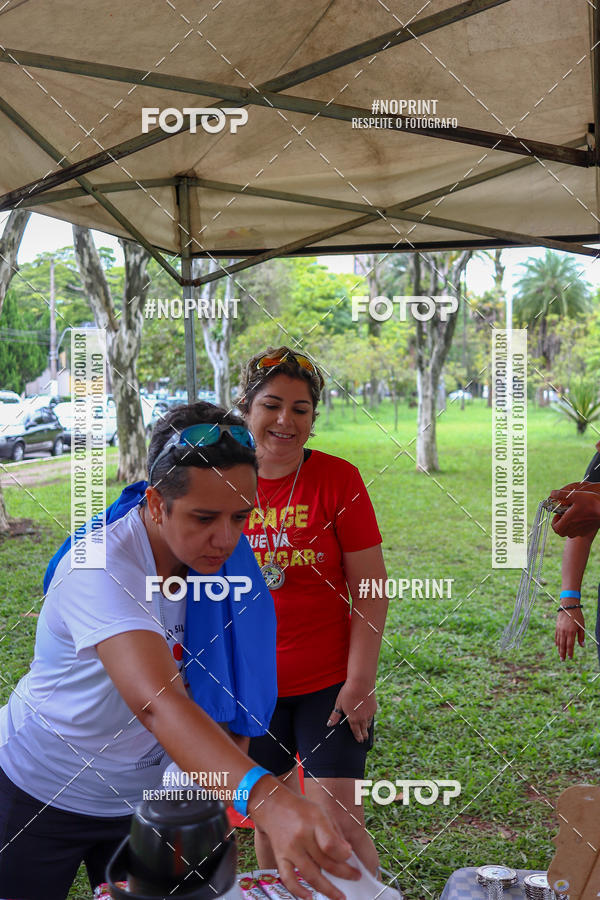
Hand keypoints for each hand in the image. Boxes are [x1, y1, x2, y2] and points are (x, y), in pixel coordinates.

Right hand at [250, 776, 359, 899]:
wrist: (273, 805)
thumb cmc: (300, 809)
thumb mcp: (322, 812)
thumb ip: (334, 832)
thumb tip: (347, 854)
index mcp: (314, 822)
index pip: (331, 844)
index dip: (344, 854)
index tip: (351, 856)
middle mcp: (301, 837)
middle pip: (325, 862)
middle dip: (344, 873)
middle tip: (355, 877)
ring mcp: (290, 849)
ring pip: (310, 875)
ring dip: (327, 889)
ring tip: (339, 896)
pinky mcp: (280, 858)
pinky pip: (288, 879)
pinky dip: (298, 891)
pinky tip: (310, 897)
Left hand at [326, 681, 375, 742]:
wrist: (360, 684)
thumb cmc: (348, 692)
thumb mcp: (339, 704)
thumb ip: (335, 715)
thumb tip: (330, 724)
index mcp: (353, 719)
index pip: (356, 731)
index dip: (357, 737)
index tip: (359, 740)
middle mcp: (362, 718)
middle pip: (364, 730)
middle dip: (364, 735)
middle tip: (364, 738)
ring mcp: (369, 713)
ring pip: (368, 723)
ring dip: (367, 726)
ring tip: (366, 729)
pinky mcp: (374, 707)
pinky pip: (372, 715)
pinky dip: (370, 717)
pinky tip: (369, 716)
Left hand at [549, 482, 599, 537]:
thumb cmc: (591, 502)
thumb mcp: (575, 495)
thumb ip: (562, 494)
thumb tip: (552, 493)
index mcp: (569, 520)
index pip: (555, 528)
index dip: (554, 522)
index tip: (558, 514)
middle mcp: (574, 528)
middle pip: (561, 532)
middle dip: (559, 524)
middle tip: (563, 516)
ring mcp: (581, 531)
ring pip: (568, 534)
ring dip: (566, 527)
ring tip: (571, 517)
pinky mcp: (587, 531)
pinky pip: (577, 533)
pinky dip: (575, 528)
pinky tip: (579, 519)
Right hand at [555, 607, 584, 659]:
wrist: (568, 606)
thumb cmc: (577, 616)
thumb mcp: (581, 626)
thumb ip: (581, 636)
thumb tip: (582, 645)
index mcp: (571, 632)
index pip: (570, 645)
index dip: (570, 652)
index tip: (570, 658)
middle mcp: (564, 632)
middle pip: (563, 645)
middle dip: (563, 653)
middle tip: (563, 660)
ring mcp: (559, 629)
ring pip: (559, 641)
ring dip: (559, 649)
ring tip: (560, 655)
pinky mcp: (557, 627)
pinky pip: (556, 636)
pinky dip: (557, 642)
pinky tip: (557, 646)